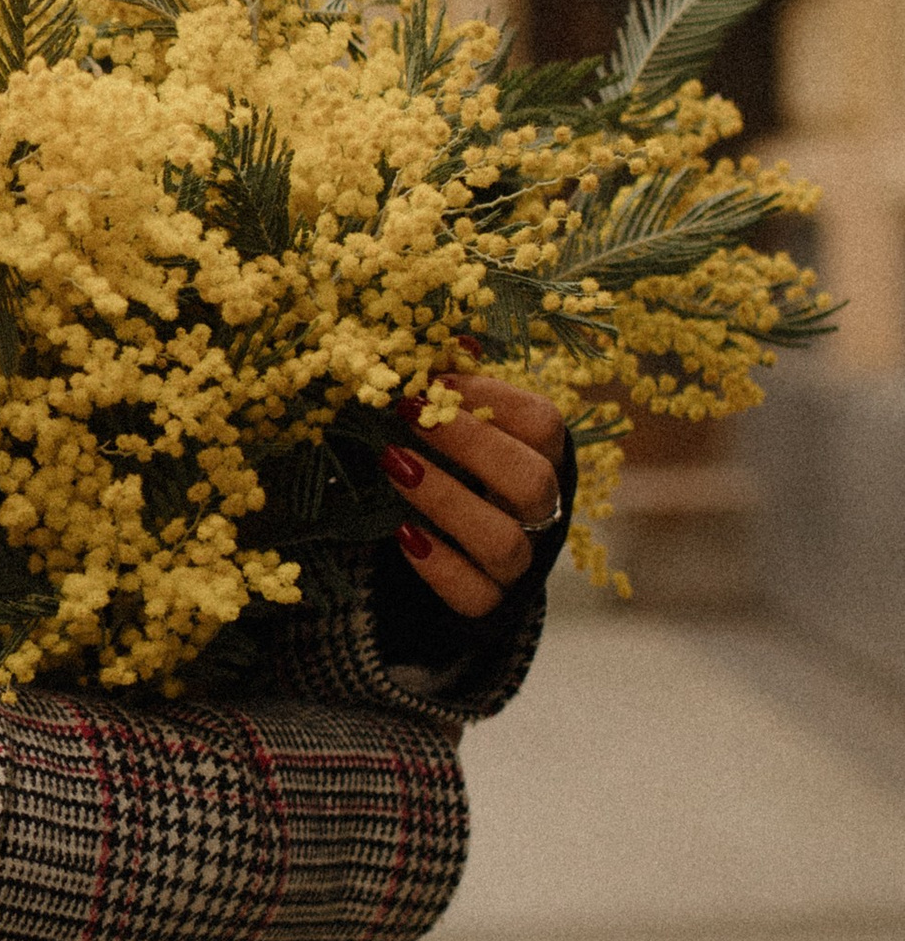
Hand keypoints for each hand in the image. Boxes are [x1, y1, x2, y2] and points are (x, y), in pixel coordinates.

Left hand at [384, 373, 565, 620]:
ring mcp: (522, 563)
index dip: (493, 399)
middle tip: (411, 415)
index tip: (436, 381)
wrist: (459, 564)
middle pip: (532, 481)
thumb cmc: (461, 474)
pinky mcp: (490, 605)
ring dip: (446, 500)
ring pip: (504, 541)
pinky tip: (403, 534)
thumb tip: (449, 335)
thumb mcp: (464, 430)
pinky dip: (439, 565)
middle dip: (470, 445)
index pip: (544, 424)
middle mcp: (543, 512)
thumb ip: (458, 391)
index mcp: (546, 459)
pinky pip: (474, 594)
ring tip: (395, 466)